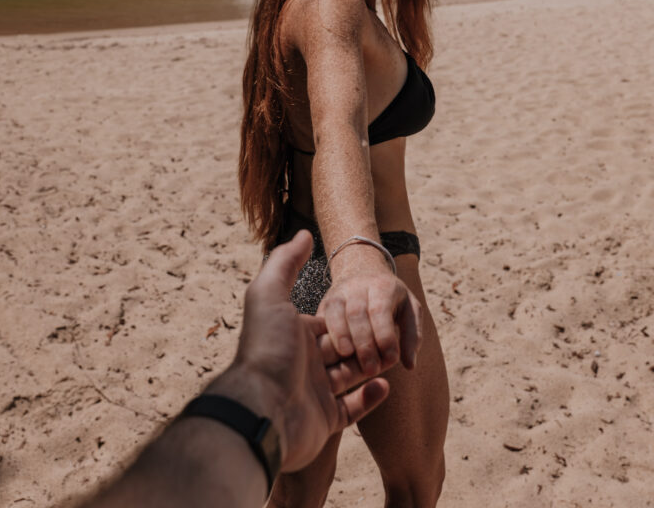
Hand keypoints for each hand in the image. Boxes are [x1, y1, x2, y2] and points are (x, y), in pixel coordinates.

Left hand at [207, 231, 389, 471]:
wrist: (260, 409)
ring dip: (374, 365)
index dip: (351, 315)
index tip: (373, 305)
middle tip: (387, 336)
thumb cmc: (267, 347)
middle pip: (345, 347)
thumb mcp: (269, 294)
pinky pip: (354, 408)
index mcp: (295, 335)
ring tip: (392, 357)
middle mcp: (304, 362)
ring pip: (352, 375)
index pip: (331, 320)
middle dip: (367, 340)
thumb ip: (285, 262)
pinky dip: (371, 396)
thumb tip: (303, 233)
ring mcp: (315, 393)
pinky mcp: (326, 420)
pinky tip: (384, 384)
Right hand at [318, 252, 422, 377]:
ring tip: (349, 359)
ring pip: (337, 312)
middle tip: (371, 369)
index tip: (391, 360)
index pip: (381, 311)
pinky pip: (322, 316)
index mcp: (383, 286)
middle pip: (358, 313)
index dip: (385, 336)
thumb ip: (412, 335)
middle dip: (364, 343)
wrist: (363, 269)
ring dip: (342, 337)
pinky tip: (333, 352)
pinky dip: (327, 334)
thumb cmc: (391, 299)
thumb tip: (410, 365)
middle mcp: (359, 285)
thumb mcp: (410, 309)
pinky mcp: (326, 301)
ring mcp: (340, 291)